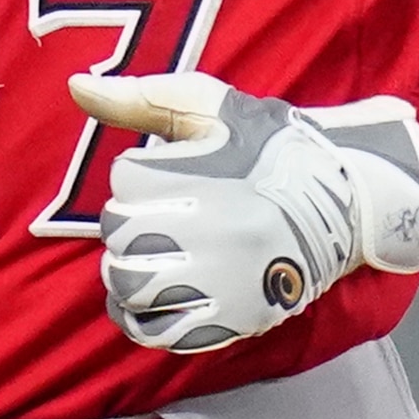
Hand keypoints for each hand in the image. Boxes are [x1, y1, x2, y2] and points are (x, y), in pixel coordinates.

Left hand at [67, 71, 418, 356]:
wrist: (345, 199)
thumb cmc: (269, 148)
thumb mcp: (210, 106)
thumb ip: (141, 99)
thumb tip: (74, 87)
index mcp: (201, 175)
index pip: (124, 182)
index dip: (135, 178)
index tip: (163, 177)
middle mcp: (209, 230)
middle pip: (121, 235)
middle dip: (127, 224)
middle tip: (155, 218)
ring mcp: (221, 279)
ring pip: (132, 285)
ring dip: (125, 270)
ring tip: (147, 257)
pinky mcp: (231, 317)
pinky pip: (158, 331)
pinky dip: (138, 317)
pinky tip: (144, 300)